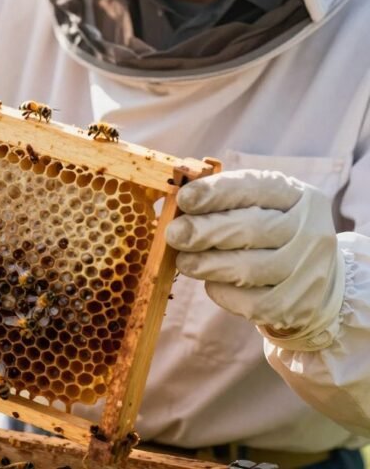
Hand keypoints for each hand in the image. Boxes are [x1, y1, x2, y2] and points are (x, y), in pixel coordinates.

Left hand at [166, 170, 346, 350]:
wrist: (321, 284)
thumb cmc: (274, 236)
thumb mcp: (263, 207)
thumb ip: (227, 202)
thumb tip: (178, 207)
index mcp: (300, 197)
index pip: (257, 187)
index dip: (216, 192)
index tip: (184, 198)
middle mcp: (312, 231)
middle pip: (252, 229)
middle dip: (204, 231)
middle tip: (173, 234)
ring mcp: (308, 271)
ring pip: (248, 268)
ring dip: (207, 265)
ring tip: (184, 262)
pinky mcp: (296, 306)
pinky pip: (249, 301)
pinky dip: (222, 291)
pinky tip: (212, 282)